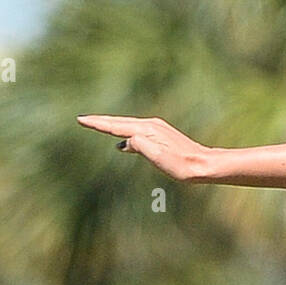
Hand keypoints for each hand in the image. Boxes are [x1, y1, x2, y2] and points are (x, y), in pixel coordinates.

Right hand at [76, 114, 209, 181]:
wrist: (204, 165)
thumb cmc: (181, 164)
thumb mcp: (157, 156)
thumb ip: (139, 145)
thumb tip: (124, 141)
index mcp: (148, 129)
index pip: (116, 126)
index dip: (98, 124)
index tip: (81, 119)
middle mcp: (152, 125)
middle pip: (120, 123)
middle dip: (101, 122)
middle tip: (83, 119)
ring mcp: (158, 130)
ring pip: (128, 126)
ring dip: (112, 126)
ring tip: (98, 126)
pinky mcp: (162, 137)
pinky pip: (136, 132)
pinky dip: (124, 133)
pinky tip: (123, 142)